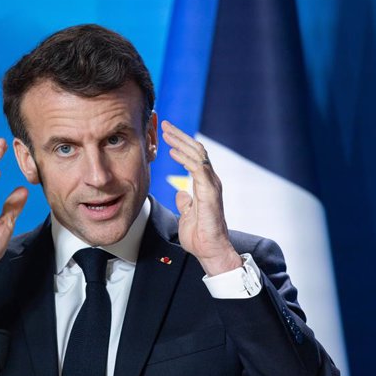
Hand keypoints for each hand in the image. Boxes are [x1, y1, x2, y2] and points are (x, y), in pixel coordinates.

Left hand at [161, 121, 242, 275]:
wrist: (210, 250)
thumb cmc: (200, 236)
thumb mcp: (187, 214)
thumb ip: (185, 202)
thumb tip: (181, 193)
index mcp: (204, 184)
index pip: (193, 157)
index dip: (180, 144)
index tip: (165, 135)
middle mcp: (210, 181)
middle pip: (196, 150)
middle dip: (180, 136)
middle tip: (164, 125)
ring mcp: (211, 185)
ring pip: (198, 154)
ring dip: (181, 142)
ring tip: (166, 132)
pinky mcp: (209, 192)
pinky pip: (198, 169)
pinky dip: (185, 158)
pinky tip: (173, 152)